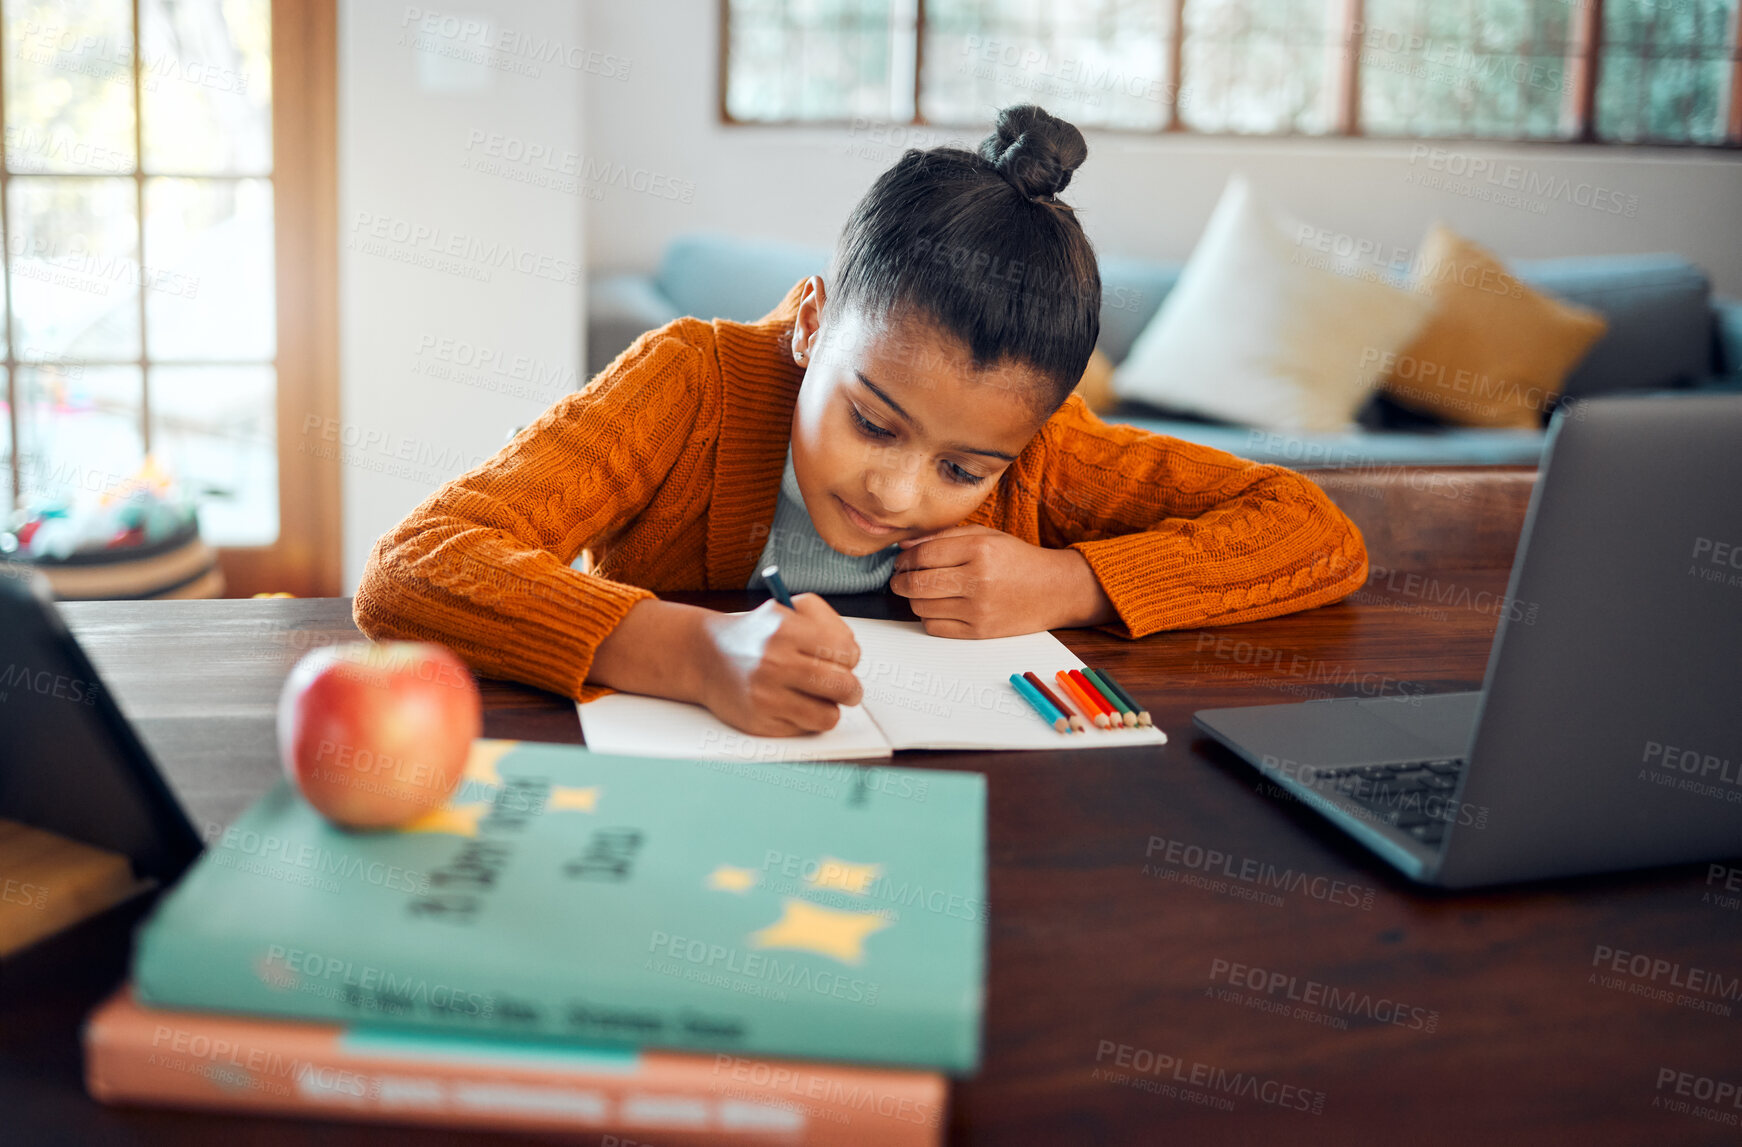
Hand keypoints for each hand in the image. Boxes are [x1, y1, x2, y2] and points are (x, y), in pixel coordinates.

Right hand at [693, 594, 863, 736]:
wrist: (705, 656)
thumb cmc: (755, 635)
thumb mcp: (787, 608)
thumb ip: (826, 622)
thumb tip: (852, 653)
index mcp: (785, 630)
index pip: (847, 651)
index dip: (849, 657)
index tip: (842, 658)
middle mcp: (774, 663)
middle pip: (844, 687)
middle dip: (850, 688)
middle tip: (842, 685)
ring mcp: (766, 696)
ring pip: (829, 715)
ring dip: (829, 707)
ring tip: (816, 695)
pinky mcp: (760, 722)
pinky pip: (806, 729)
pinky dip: (806, 719)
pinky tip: (793, 704)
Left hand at [891, 524, 1114, 637]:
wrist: (1055, 589)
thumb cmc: (1018, 559)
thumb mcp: (985, 536)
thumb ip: (944, 536)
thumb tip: (904, 546)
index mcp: (979, 550)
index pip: (923, 555)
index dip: (904, 559)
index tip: (901, 561)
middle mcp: (978, 580)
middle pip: (917, 584)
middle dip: (900, 581)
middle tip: (900, 578)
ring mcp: (979, 609)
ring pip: (921, 608)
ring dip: (914, 600)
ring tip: (924, 591)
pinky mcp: (980, 632)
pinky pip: (935, 628)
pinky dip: (929, 618)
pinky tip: (938, 607)